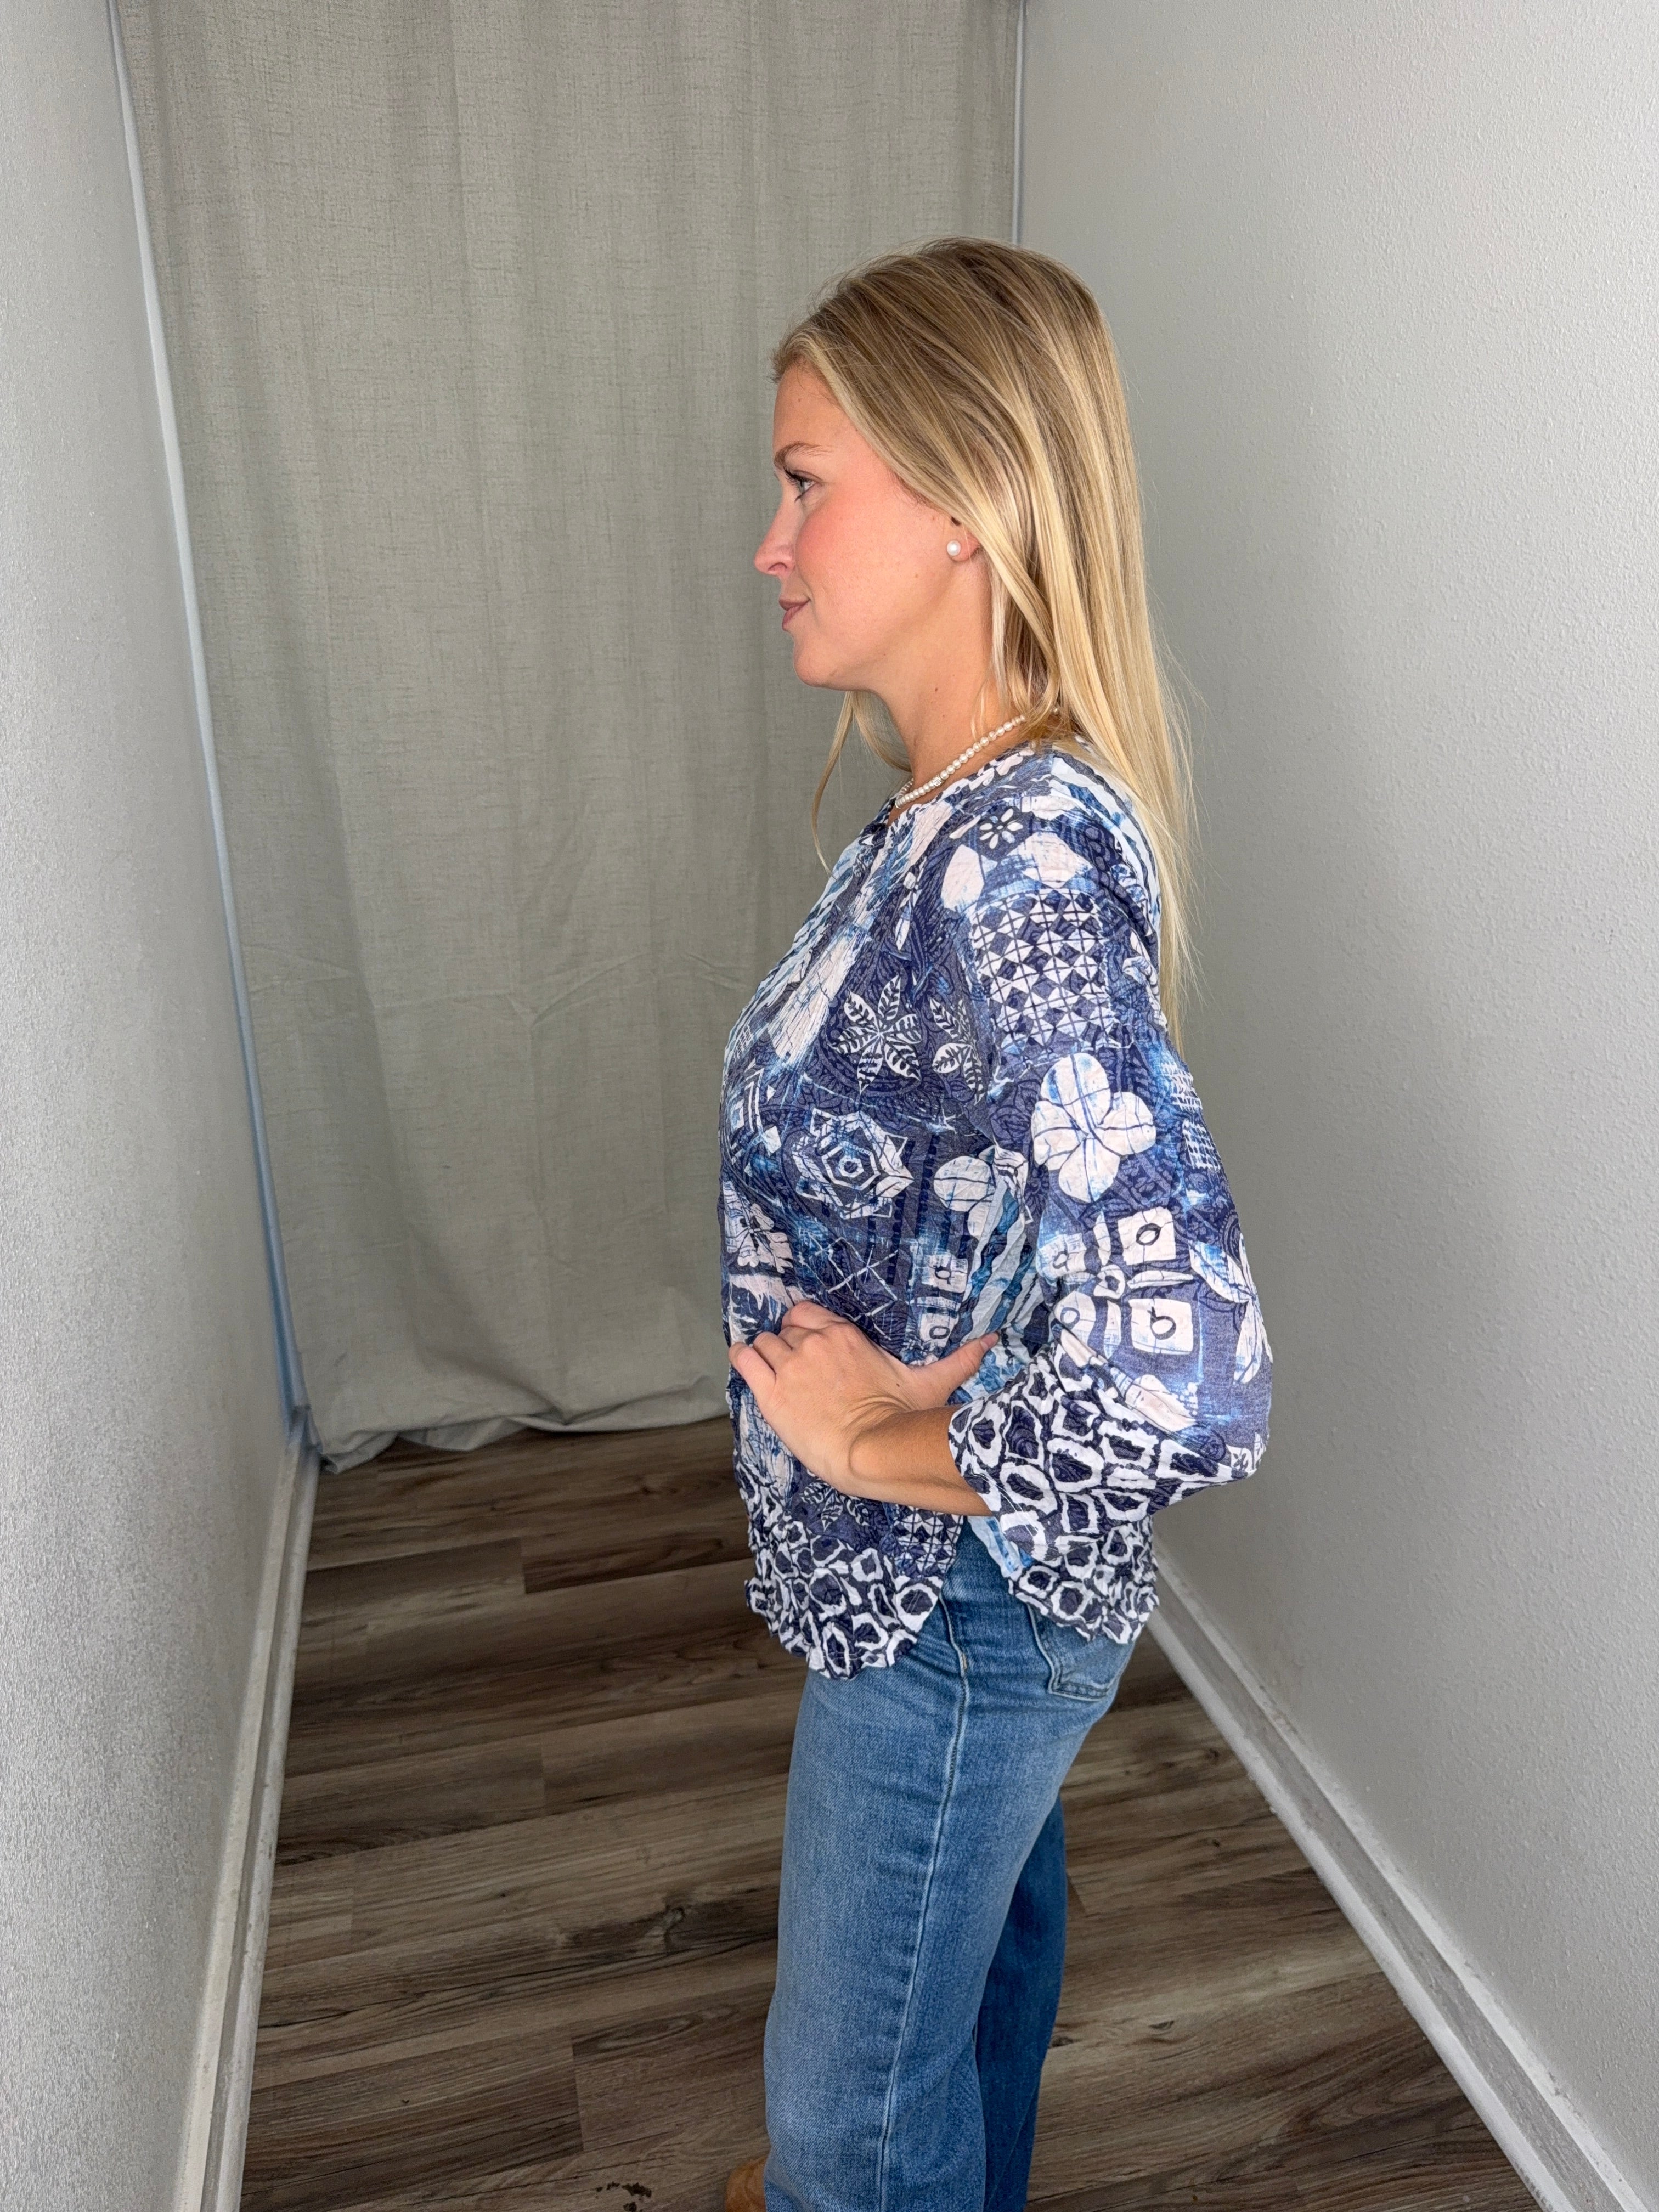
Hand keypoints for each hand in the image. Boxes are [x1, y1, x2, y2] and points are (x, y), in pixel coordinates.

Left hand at [728, 1302, 994, 1497]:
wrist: (874, 1452)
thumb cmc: (902, 1419)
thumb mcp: (930, 1384)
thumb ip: (959, 1360)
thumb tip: (993, 1341)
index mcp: (844, 1336)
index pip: (807, 1313)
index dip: (803, 1327)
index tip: (809, 1345)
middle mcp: (814, 1343)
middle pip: (784, 1329)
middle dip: (787, 1345)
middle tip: (796, 1369)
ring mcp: (790, 1366)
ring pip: (763, 1343)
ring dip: (765, 1355)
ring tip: (772, 1373)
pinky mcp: (771, 1392)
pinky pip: (745, 1360)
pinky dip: (742, 1359)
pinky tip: (747, 1364)